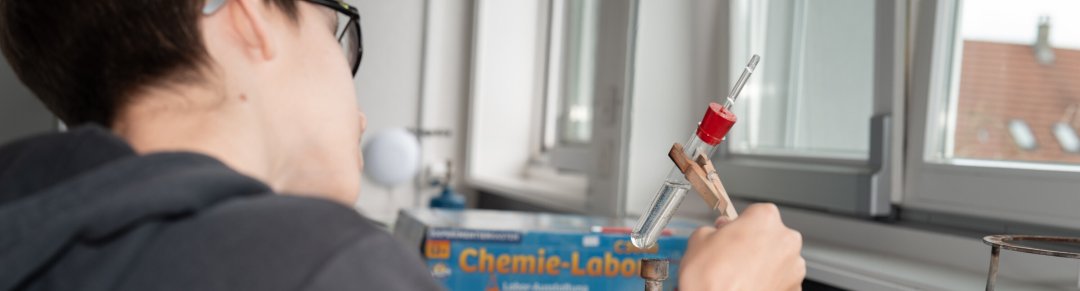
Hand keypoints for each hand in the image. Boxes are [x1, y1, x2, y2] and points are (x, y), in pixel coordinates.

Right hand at [679, 203, 805, 290]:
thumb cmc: (711, 280)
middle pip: (769, 235)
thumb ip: (712, 230)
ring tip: (737, 276)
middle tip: (730, 257)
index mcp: (765, 219)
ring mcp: (793, 267)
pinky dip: (767, 282)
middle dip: (753, 243)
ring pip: (777, 259)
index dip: (739, 224)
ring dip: (761, 264)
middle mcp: (786, 240)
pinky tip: (748, 286)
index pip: (754, 212)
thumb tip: (714, 233)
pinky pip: (780, 280)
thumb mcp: (698, 240)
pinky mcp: (794, 289)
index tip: (729, 233)